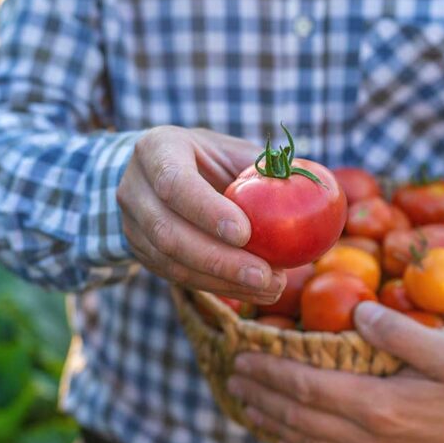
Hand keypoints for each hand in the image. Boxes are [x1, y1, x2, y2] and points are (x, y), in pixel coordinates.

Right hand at [117, 126, 285, 302]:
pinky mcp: (143, 256)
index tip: (244, 233)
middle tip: (265, 275)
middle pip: (169, 233)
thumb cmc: (209, 159)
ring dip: (223, 281)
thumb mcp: (231, 150)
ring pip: (172, 263)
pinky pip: (180, 278)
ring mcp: (132, 226)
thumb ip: (263, 166)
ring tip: (270, 287)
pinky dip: (220, 287)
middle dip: (220, 260)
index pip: (174, 183)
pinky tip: (256, 292)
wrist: (162, 175)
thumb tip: (311, 181)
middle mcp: (134, 189)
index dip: (206, 211)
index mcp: (156, 150)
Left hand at [227, 302, 443, 442]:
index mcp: (381, 406)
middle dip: (263, 394)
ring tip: (247, 402)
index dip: (271, 372)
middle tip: (235, 376)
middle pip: (298, 417)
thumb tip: (357, 312)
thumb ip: (399, 331)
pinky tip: (282, 435)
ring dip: (272, 422)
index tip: (245, 357)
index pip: (308, 388)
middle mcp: (369, 441)